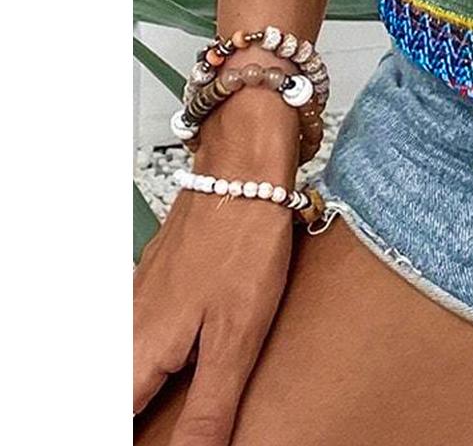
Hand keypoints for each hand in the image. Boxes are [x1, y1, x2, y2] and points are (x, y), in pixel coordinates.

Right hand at [134, 92, 299, 439]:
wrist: (243, 169)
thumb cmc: (243, 241)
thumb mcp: (236, 338)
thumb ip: (208, 410)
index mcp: (138, 354)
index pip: (113, 422)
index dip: (133, 436)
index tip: (164, 439)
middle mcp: (125, 332)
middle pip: (116, 399)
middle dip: (141, 417)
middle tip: (185, 423)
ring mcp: (135, 307)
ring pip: (127, 372)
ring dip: (147, 395)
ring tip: (186, 402)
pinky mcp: (154, 289)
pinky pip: (140, 343)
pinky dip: (157, 365)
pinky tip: (190, 365)